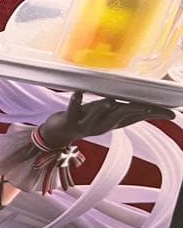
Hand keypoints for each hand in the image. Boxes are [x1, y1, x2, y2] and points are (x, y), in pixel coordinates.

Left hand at [39, 91, 173, 148]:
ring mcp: (85, 124)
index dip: (151, 115)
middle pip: (119, 118)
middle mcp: (102, 126)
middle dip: (132, 111)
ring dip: (102, 108)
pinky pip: (72, 111)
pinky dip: (75, 101)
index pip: (135, 118)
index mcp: (112, 124)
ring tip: (110, 101)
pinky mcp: (69, 121)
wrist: (58, 134)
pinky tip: (77, 92)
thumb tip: (145, 105)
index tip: (169, 113)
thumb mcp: (107, 116)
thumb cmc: (85, 119)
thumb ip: (125, 111)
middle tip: (145, 106)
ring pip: (96, 117)